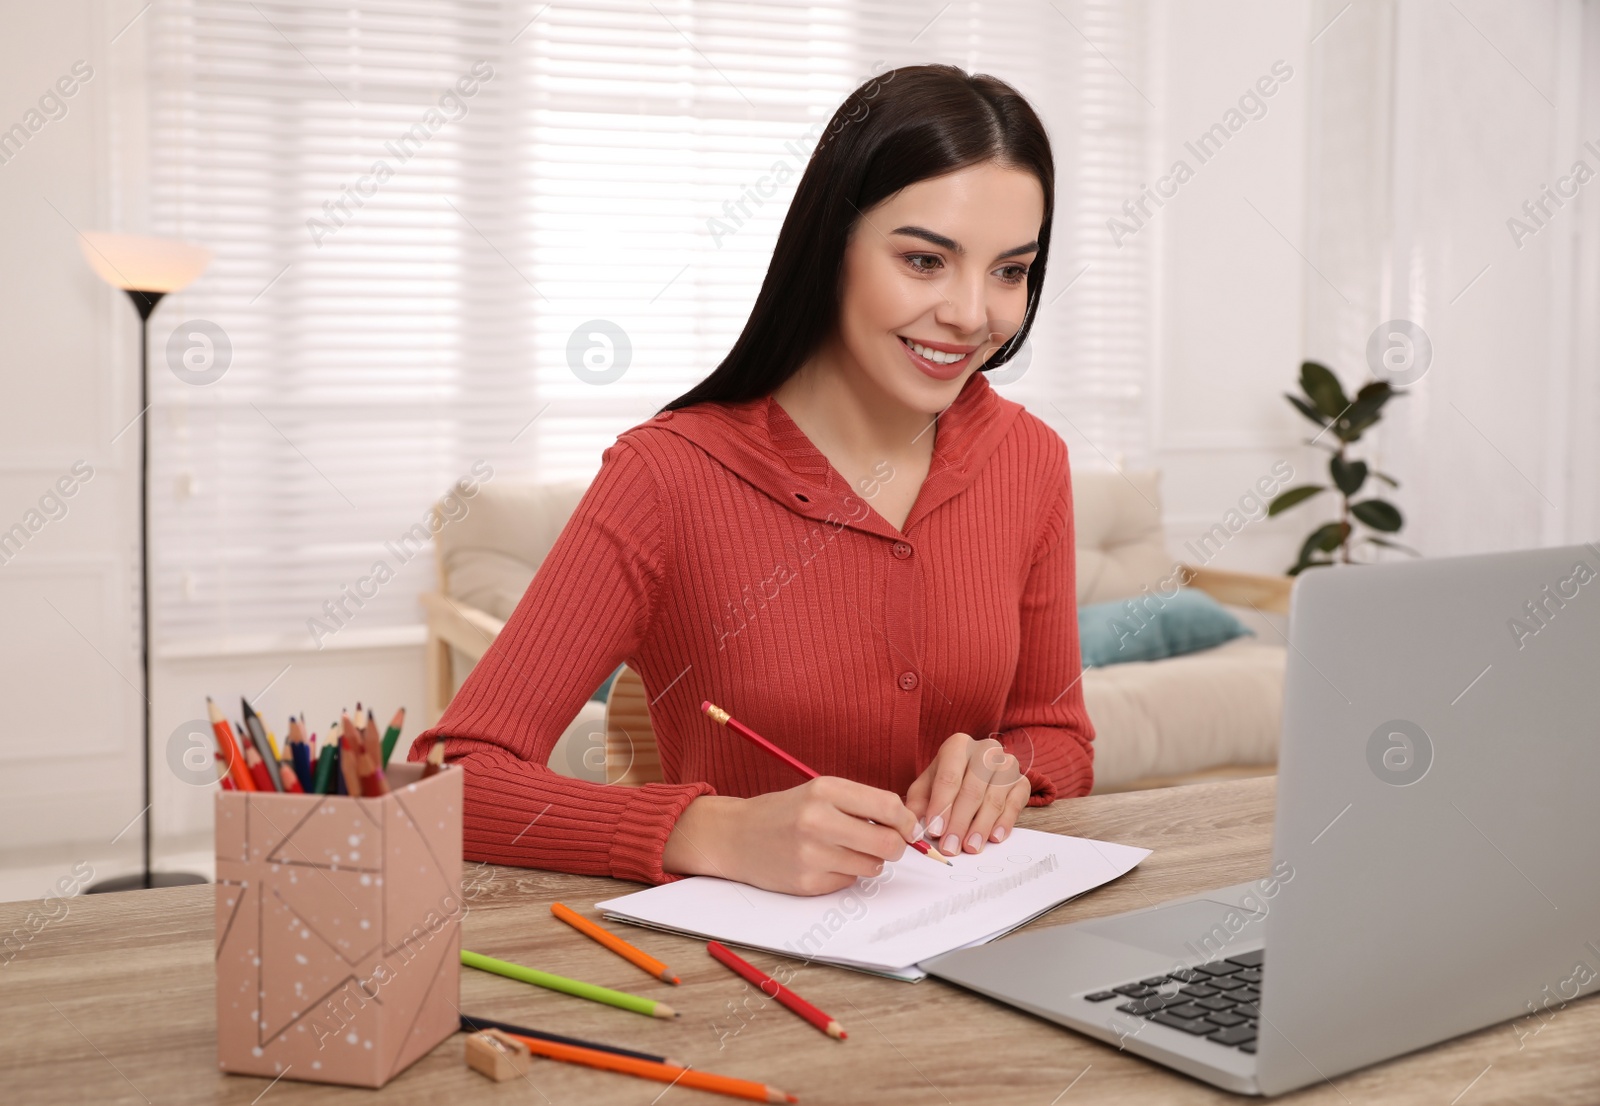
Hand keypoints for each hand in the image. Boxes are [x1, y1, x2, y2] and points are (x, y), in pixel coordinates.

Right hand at [662, 777, 917, 895]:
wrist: (736, 836)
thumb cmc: (784, 812)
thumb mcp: (818, 792)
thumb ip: (860, 802)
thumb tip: (905, 822)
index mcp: (824, 790)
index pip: (888, 806)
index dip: (906, 820)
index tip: (908, 826)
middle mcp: (818, 820)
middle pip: (887, 842)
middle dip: (896, 846)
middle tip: (890, 844)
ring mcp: (812, 854)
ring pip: (872, 866)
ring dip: (869, 861)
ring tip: (847, 850)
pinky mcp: (807, 882)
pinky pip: (849, 882)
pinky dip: (846, 874)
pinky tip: (825, 862)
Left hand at [905, 732, 1030, 855]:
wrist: (979, 770)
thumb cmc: (949, 779)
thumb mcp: (927, 786)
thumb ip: (918, 804)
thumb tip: (913, 827)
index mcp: (958, 746)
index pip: (948, 778)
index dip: (941, 806)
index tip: (935, 831)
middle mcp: (985, 750)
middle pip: (972, 790)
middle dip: (959, 823)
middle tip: (950, 847)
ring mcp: (1007, 765)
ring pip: (994, 799)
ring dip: (981, 827)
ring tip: (970, 846)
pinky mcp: (1022, 782)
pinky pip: (1015, 804)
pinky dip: (1004, 822)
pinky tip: (994, 837)